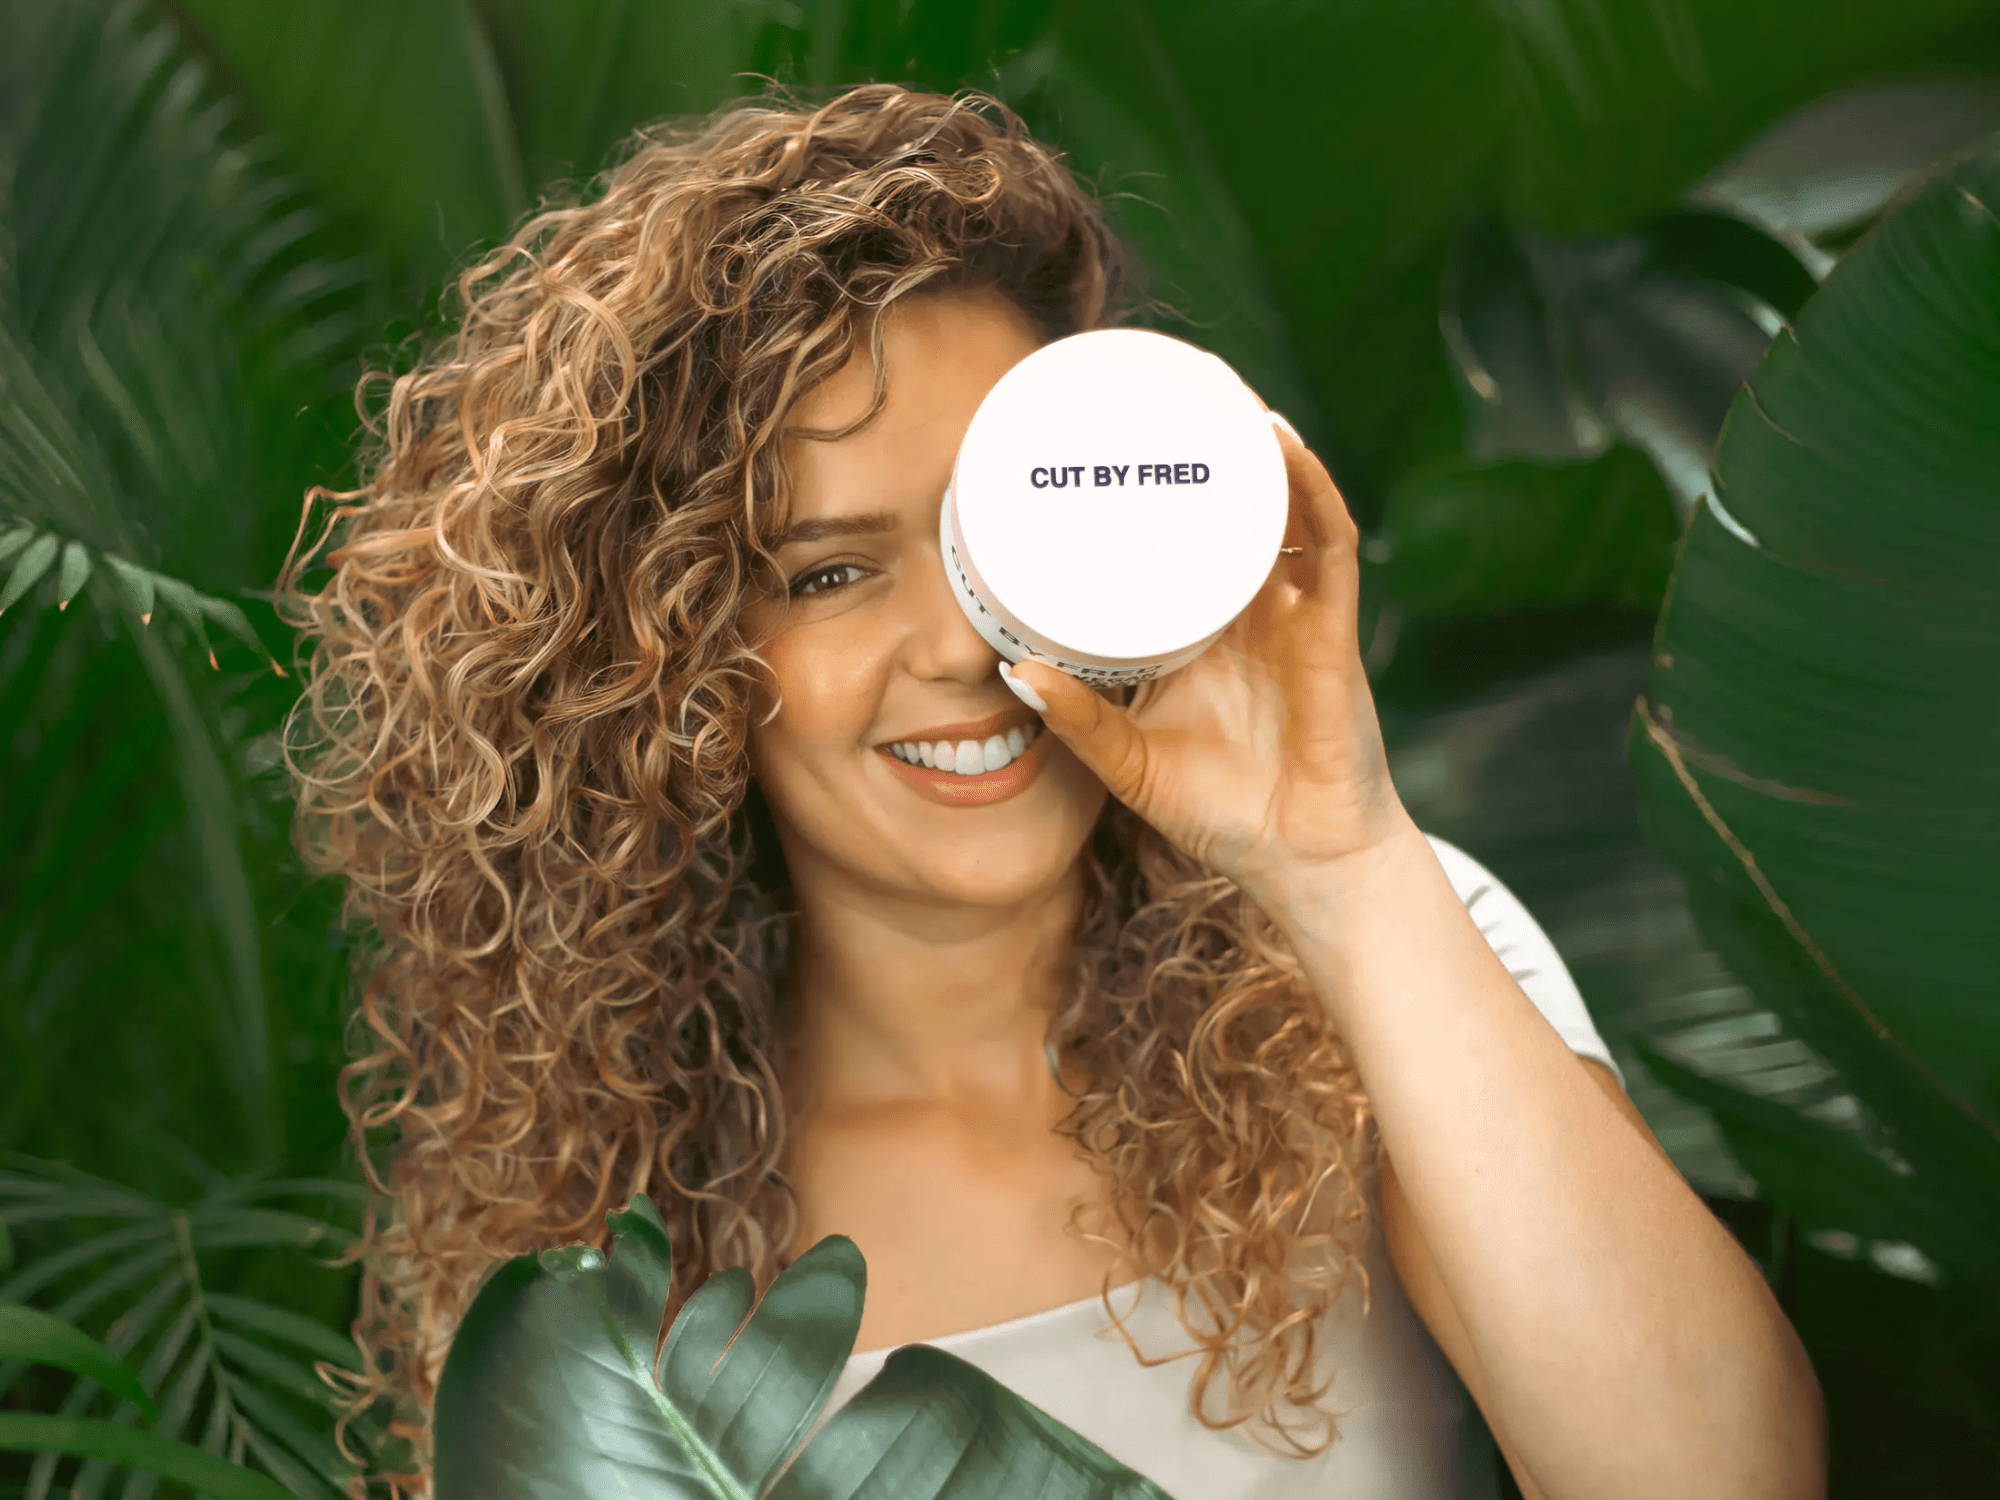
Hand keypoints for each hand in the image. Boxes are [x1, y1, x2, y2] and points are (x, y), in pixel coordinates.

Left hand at [1002, 410, 1412, 897]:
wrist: (1301, 860)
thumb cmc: (1221, 812)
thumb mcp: (1129, 761)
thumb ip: (1077, 720)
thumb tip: (1012, 669)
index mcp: (1203, 632)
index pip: (1177, 544)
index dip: (1154, 496)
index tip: (1105, 447)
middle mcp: (1251, 610)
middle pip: (1231, 510)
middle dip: (1206, 451)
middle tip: (1160, 392)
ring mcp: (1295, 614)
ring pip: (1282, 509)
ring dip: (1258, 450)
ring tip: (1221, 392)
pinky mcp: (1330, 628)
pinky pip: (1327, 544)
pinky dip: (1309, 490)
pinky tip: (1280, 446)